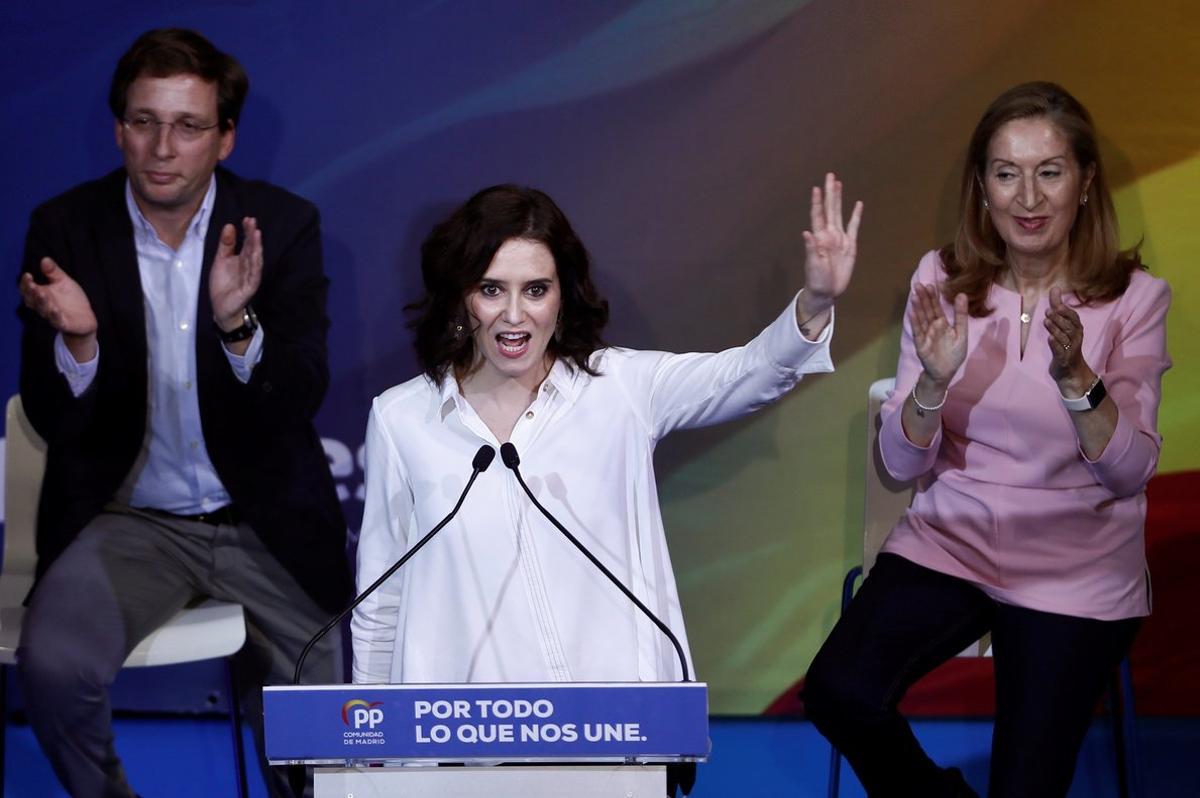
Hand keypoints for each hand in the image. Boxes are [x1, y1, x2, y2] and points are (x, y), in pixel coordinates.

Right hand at [20, 257, 98, 360]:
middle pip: (32, 299)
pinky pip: (56, 320)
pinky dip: (55, 315)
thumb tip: (45, 259)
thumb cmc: (71, 299)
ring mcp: (52, 315)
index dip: (26, 283)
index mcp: (41, 293)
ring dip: (42, 302)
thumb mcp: (63, 282)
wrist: (85, 318)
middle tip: (32, 284)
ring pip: (43, 309)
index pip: (28, 289)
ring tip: (42, 294)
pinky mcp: (63, 324)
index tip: (28, 275)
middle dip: (31, 292)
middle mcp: (43, 305)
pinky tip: (55, 309)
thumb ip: (53, 272)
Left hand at [210, 217, 262, 330]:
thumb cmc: (223, 284)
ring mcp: (251, 276)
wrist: (221, 307)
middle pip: (252, 248)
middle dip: (253, 236)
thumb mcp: (221, 260)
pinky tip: (256, 255)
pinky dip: (256, 265)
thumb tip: (229, 225)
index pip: (246, 242)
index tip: (247, 219)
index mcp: (242, 258)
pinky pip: (254, 275)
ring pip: (255, 260)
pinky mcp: (250, 287)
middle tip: (253, 222)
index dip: (247, 231)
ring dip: (257, 247)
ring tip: (257, 234)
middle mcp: (249, 265)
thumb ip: (226, 244)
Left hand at [798, 172, 862, 319]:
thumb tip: (807, 233)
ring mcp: (840, 238)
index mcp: (819, 238)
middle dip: (830, 192)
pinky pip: (854, 227)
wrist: (827, 291)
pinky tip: (858, 204)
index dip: (817, 202)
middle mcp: (829, 234)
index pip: (818, 215)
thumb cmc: (816, 280)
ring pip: (840, 213)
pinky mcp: (850, 245)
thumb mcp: (813, 265)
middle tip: (830, 175)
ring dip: (839, 199)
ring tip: (839, 183)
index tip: (816, 188)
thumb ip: (811, 249)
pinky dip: (856, 215)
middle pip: (830, 209)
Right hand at [911, 284, 967, 386]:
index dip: (933, 297)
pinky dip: (915, 323)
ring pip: (921, 318)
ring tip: (915, 296)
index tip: (930, 284)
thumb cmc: (953, 354)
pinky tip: (912, 313)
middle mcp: (932, 327)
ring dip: (918, 307)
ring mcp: (925, 335)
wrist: (945, 373)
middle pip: (927, 310)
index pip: (937, 307)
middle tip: (919, 285)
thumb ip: (960, 315)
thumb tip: (962, 294)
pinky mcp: (921, 344)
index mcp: (942, 323)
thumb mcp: (961, 333)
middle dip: (923, 298)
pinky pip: (918, 332)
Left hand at [1045, 287, 1090, 391]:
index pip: (1073, 318)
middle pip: (1069, 326)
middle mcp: (1075, 338)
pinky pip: (1060, 350)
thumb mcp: (1062, 326)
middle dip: (1059, 318)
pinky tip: (1049, 339)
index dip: (1066, 311)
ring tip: (1046, 321)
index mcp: (1076, 329)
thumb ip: (1057, 308)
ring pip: (1064, 337)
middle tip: (1049, 311)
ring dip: (1055, 329)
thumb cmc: (1065, 346)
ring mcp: (1070, 349)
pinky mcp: (1063, 359)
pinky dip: (1055, 344)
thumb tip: (1054, 289)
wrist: (1070, 372)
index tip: (1057, 304)